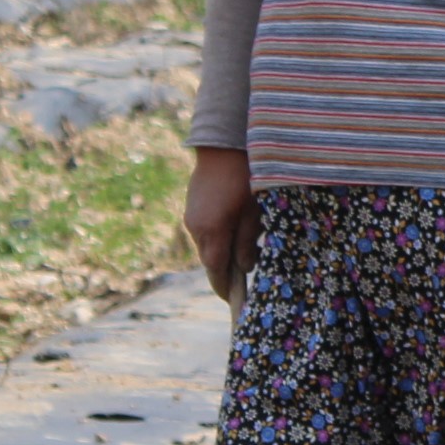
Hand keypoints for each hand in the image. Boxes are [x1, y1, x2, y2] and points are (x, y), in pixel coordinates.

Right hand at [184, 146, 259, 304]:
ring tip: (246, 250)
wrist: (223, 144)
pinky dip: (218, 236)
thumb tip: (244, 267)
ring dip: (223, 251)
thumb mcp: (254, 214)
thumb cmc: (246, 177)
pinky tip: (234, 229)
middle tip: (245, 278)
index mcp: (211, 232)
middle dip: (226, 271)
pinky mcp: (192, 206)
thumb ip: (247, 243)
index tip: (234, 301)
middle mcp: (195, 227)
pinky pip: (204, 230)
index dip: (225, 288)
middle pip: (210, 260)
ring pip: (207, 245)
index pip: (216, 271)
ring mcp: (191, 216)